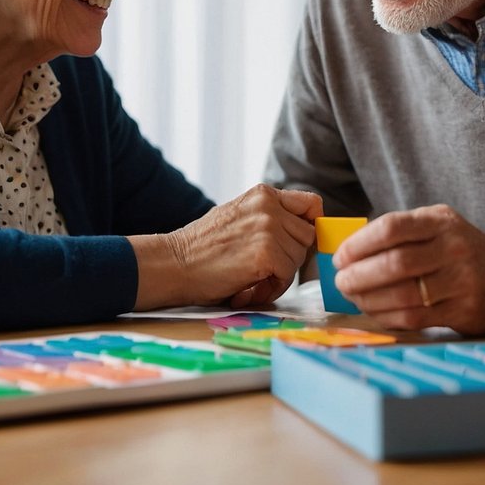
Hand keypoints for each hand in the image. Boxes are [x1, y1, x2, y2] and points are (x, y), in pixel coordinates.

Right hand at [129, 184, 321, 308]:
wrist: (173, 264)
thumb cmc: (201, 248)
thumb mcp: (238, 217)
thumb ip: (268, 218)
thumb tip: (303, 231)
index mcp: (262, 194)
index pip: (311, 204)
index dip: (311, 225)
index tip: (300, 242)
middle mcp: (269, 206)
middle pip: (307, 235)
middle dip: (291, 256)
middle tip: (265, 271)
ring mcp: (269, 228)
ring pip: (298, 258)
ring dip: (280, 276)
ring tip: (252, 282)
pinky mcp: (266, 253)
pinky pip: (287, 276)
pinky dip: (272, 288)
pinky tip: (247, 290)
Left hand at [332, 204, 484, 335]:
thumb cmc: (463, 252)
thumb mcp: (441, 227)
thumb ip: (403, 232)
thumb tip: (350, 249)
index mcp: (442, 221)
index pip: (392, 227)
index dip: (359, 244)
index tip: (341, 256)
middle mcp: (454, 248)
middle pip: (394, 263)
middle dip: (358, 275)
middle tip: (340, 281)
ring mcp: (461, 280)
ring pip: (402, 294)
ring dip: (368, 299)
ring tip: (353, 297)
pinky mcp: (463, 310)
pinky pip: (414, 317)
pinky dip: (387, 316)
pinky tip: (375, 311)